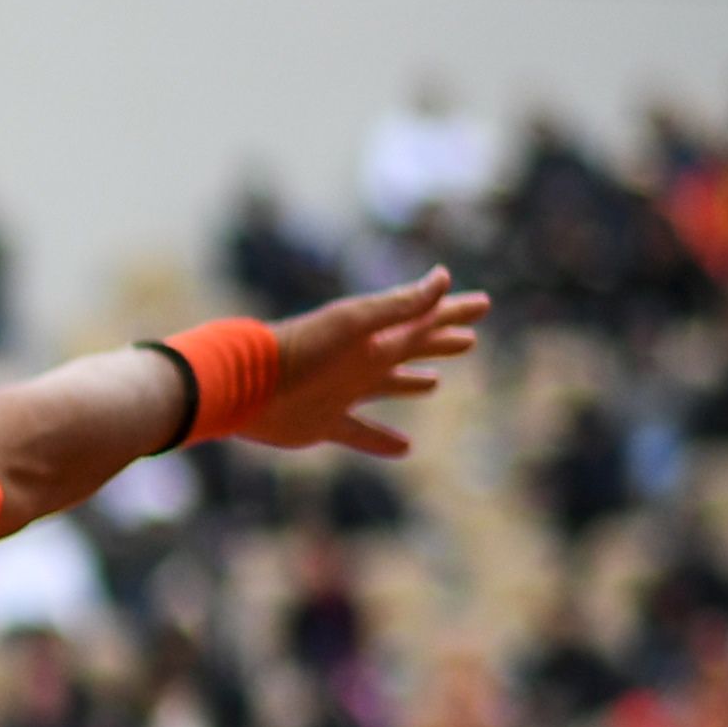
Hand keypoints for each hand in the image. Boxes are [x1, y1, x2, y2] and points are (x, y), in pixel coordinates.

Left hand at [251, 269, 486, 456]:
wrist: (244, 383)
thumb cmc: (300, 349)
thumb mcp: (354, 324)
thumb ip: (399, 306)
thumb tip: (444, 279)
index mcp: (373, 336)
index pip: (424, 320)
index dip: (453, 311)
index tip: (483, 302)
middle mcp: (361, 361)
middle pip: (410, 349)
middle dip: (439, 342)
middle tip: (470, 339)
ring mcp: (343, 392)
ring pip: (388, 386)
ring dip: (412, 382)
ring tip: (434, 382)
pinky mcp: (324, 424)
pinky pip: (360, 432)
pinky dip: (382, 440)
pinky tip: (405, 447)